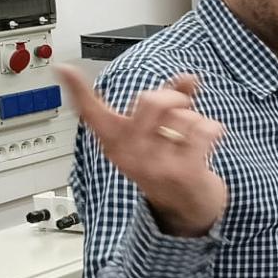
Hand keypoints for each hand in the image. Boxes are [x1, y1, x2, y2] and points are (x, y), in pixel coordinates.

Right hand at [57, 65, 227, 237]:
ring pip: (183, 116)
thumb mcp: (161, 132)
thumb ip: (171, 101)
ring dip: (196, 122)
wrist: (188, 208)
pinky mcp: (182, 173)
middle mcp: (128, 154)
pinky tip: (206, 145)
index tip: (64, 68)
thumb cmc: (172, 162)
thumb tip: (188, 77)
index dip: (79, 90)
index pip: (92, 113)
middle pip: (151, 100)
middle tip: (180, 112)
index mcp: (116, 142)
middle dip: (174, 99)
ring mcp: (154, 165)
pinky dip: (213, 131)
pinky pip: (204, 130)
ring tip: (190, 142)